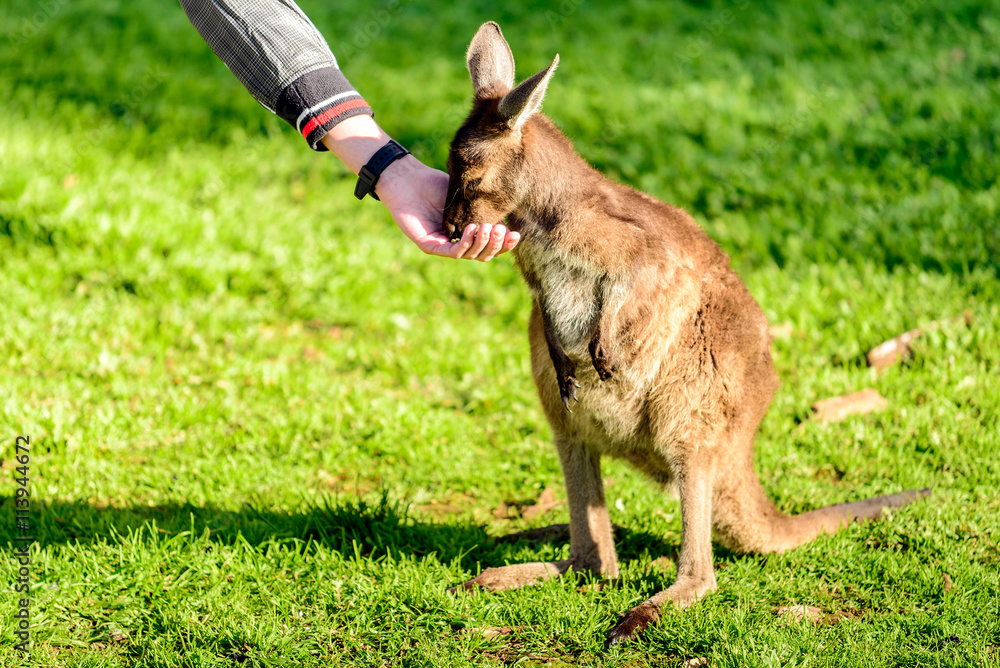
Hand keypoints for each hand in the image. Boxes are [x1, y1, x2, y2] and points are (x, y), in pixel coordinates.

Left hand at [376, 155, 518, 260]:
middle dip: (495, 245)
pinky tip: (472, 229)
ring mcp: (443, 246)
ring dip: (482, 243)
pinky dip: (465, 243)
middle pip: (482, 255)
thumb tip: (510, 225)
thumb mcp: (468, 198)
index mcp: (468, 233)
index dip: (504, 244)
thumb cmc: (435, 185)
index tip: (516, 234)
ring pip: (469, 255)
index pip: (490, 246)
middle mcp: (456, 242)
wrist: (408, 179)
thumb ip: (485, 211)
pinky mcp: (429, 246)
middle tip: (501, 230)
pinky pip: (452, 252)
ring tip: (488, 228)